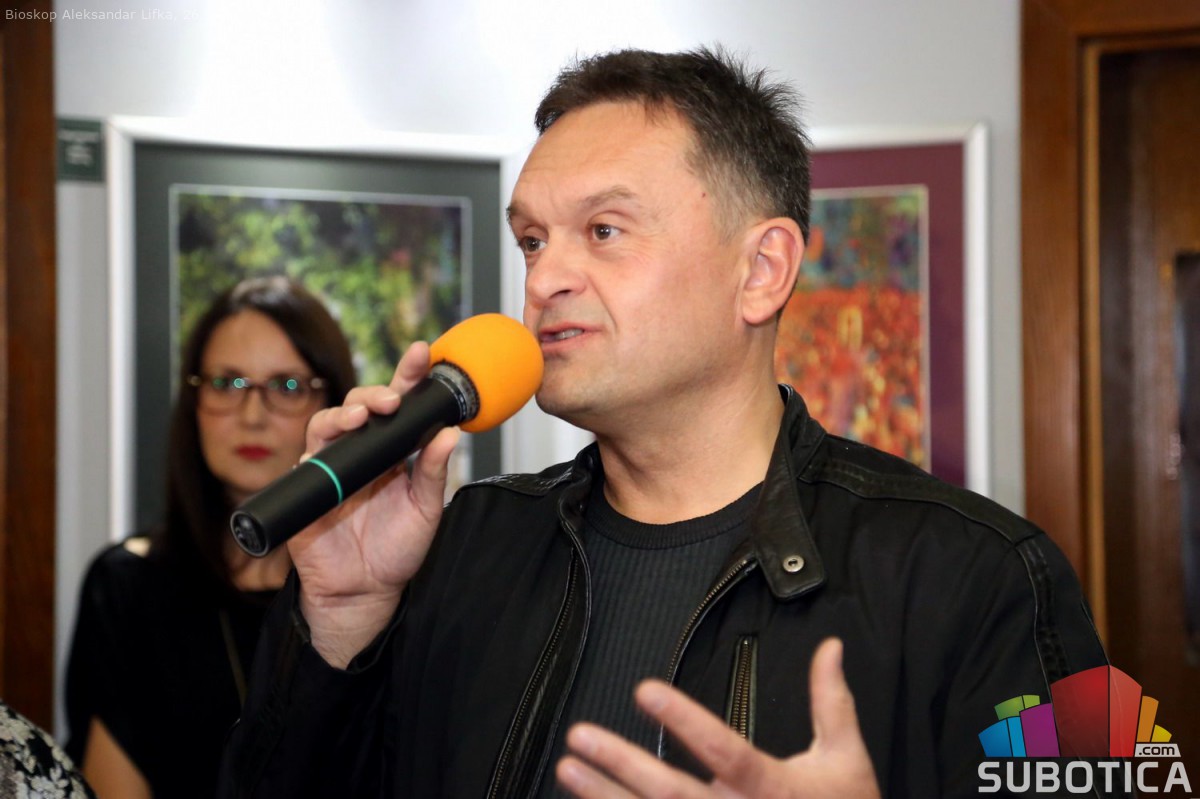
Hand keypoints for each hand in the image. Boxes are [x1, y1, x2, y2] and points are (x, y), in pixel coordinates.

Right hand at [288, 341, 459, 667]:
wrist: (365, 592)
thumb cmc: (397, 549)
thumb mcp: (426, 509)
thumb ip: (434, 472)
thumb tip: (450, 434)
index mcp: (393, 450)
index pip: (400, 405)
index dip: (407, 376)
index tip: (421, 352)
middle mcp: (361, 452)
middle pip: (361, 406)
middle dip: (374, 393)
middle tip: (391, 399)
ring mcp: (332, 467)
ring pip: (327, 425)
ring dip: (342, 415)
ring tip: (360, 419)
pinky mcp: (308, 489)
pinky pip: (305, 464)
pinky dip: (313, 455)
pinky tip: (323, 453)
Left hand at [556, 638, 879, 798]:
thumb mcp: (846, 759)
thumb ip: (831, 702)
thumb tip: (829, 647)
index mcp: (772, 788)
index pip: (723, 749)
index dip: (684, 721)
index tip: (644, 690)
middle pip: (671, 792)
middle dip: (621, 763)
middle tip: (580, 736)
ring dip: (605, 797)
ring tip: (568, 769)